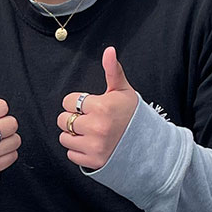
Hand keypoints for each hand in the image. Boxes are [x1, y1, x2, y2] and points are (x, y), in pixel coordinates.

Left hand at [59, 47, 138, 170]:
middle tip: (89, 119)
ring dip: (73, 135)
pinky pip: (71, 154)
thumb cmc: (133, 115)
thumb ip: (112, 70)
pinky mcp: (93, 161)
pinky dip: (78, 150)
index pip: (68, 101)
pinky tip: (92, 144)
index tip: (89, 106)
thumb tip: (109, 50)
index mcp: (102, 107)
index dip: (77, 102)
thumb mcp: (123, 90)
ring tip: (89, 132)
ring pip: (64, 137)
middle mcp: (96, 127)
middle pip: (63, 119)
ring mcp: (95, 146)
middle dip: (73, 118)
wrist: (148, 144)